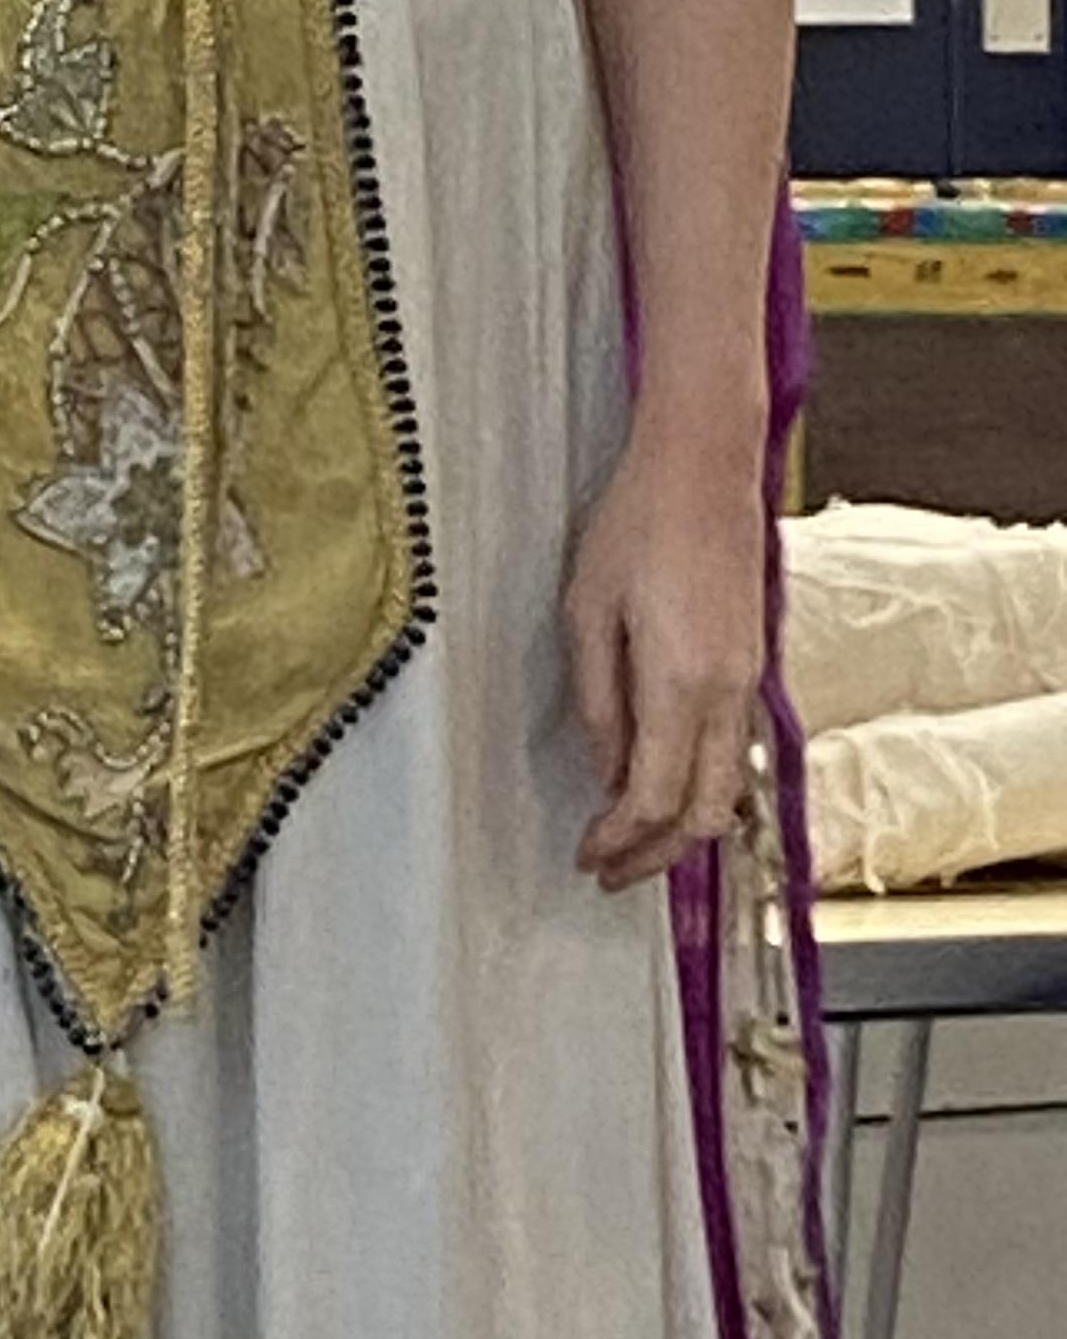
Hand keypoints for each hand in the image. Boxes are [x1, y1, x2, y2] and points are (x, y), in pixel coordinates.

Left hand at [565, 427, 766, 893]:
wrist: (703, 466)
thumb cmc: (636, 523)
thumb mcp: (588, 610)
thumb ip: (598, 698)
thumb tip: (604, 768)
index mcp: (681, 683)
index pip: (655, 799)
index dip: (620, 841)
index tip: (586, 857)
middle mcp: (727, 693)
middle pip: (704, 812)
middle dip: (658, 856)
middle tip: (611, 872)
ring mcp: (748, 678)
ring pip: (728, 786)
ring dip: (684, 826)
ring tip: (634, 841)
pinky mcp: (752, 661)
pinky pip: (734, 747)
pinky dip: (701, 783)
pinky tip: (662, 781)